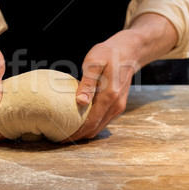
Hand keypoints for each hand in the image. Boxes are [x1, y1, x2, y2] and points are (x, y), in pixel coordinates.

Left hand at [64, 13, 177, 141]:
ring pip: (100, 127)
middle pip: (94, 129)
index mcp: (109, 96)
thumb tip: (80, 103)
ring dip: (84, 132)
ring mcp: (119, 107)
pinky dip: (91, 125)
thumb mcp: (94, 63)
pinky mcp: (118, 105)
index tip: (60, 138)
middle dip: (77, 136)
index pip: (90, 123)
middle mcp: (116, 105)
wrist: (130, 50)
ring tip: (66, 131)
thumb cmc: (108, 53)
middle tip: (58, 138)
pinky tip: (79, 122)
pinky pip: (103, 120)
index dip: (75, 133)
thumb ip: (87, 83)